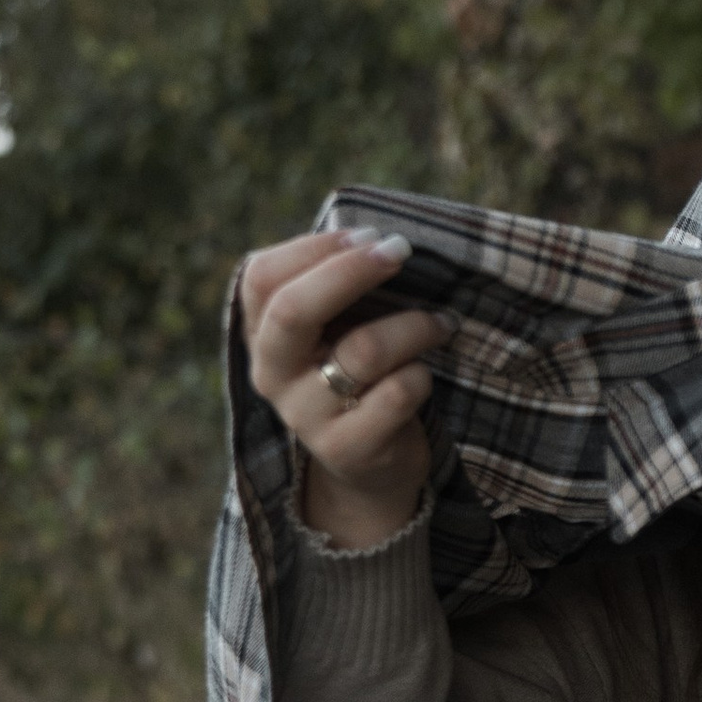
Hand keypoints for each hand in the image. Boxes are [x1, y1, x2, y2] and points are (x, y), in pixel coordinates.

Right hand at [239, 228, 449, 549]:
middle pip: (294, 310)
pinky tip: (427, 374)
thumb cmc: (358, 378)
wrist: (368, 467)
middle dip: (353, 271)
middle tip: (399, 251)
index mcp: (261, 335)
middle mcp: (272, 374)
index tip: (367, 234)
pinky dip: (423, 375)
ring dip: (414, 326)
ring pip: (363, 350)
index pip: (261, 277)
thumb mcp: (333, 332)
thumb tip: (377, 238)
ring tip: (440, 323)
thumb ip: (336, 291)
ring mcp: (305, 416)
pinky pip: (397, 393)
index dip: (315, 248)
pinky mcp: (347, 449)